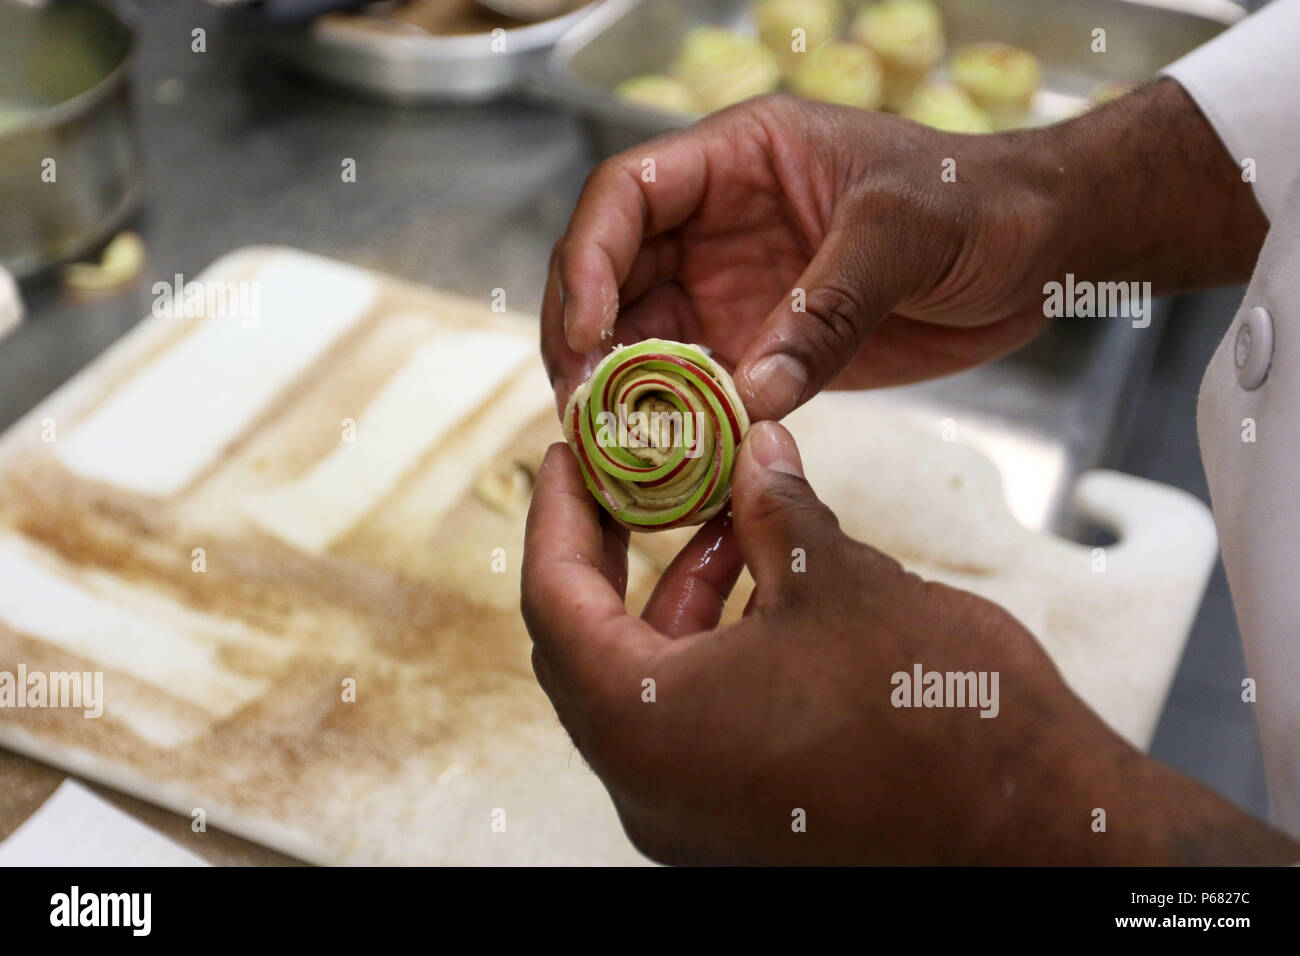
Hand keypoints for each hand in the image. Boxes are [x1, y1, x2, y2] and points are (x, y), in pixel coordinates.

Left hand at [522, 421, 1299, 864]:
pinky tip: (770, 588)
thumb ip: (774, 507)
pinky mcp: (743, 825)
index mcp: (642, 724)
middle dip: (617, 552)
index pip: (554, 603)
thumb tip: (754, 452)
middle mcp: (649, 786)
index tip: (568, 459)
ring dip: (682, 596)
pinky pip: (697, 723)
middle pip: (592, 646)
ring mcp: (695, 816)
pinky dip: (716, 649)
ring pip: (650, 683)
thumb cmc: (934, 718)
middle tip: (640, 480)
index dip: (559, 516)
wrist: (1038, 833)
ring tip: (733, 519)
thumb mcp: (837, 580)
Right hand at [541, 82, 1265, 421]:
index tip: (586, 332)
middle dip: (587, 338)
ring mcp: (736, 286)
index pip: (627, 193)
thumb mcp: (906, 233)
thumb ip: (830, 308)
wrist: (1041, 249)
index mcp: (740, 159)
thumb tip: (754, 392)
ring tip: (616, 447)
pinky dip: (682, 423)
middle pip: (615, 273)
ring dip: (627, 391)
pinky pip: (703, 385)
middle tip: (584, 409)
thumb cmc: (981, 204)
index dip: (589, 258)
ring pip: (647, 337)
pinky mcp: (765, 343)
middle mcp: (719, 223)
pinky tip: (675, 461)